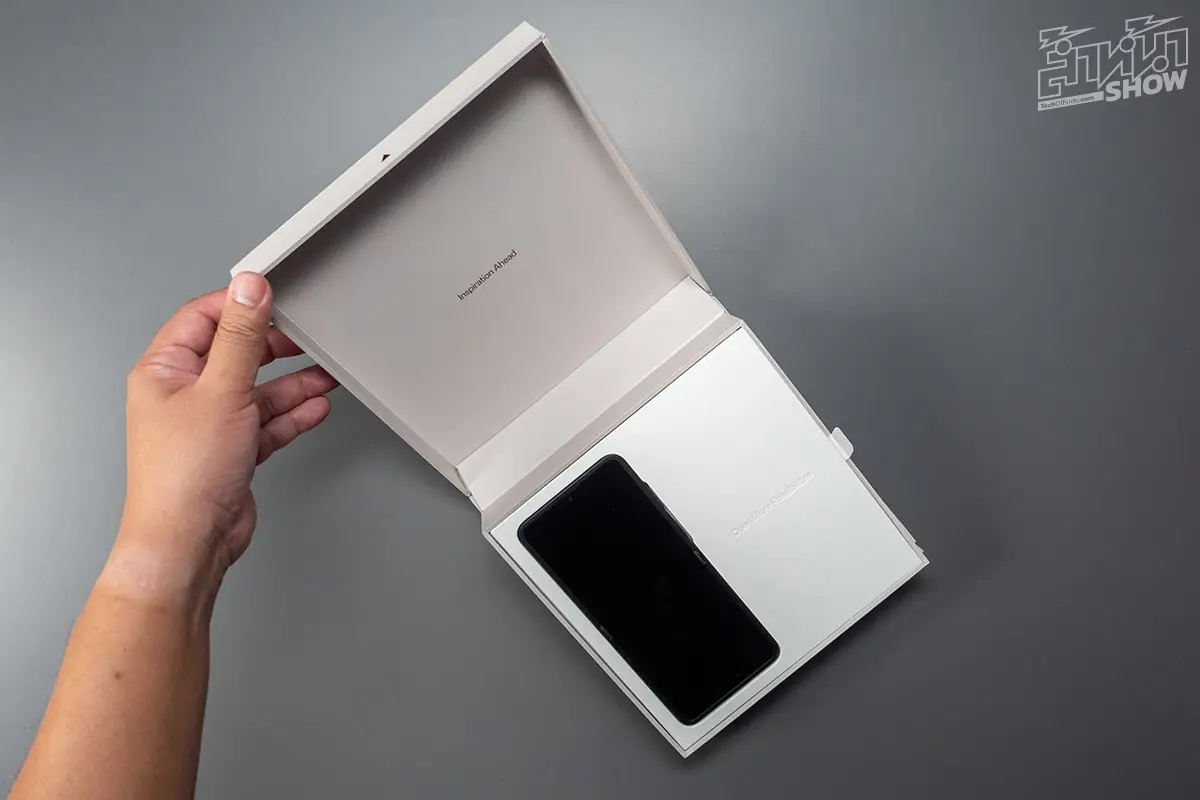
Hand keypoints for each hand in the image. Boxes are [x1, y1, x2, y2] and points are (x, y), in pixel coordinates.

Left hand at [105, 273, 337, 604]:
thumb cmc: (184, 476)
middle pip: (235, 352)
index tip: (276, 296)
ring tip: (325, 374)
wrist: (190, 541)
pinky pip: (266, 421)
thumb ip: (241, 337)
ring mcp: (208, 423)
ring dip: (292, 383)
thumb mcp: (222, 390)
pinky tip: (315, 407)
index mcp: (164, 370)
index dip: (241, 304)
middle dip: (275, 346)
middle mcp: (182, 393)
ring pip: (257, 389)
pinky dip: (291, 414)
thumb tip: (250, 288)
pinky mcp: (232, 450)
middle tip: (307, 337)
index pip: (204, 317)